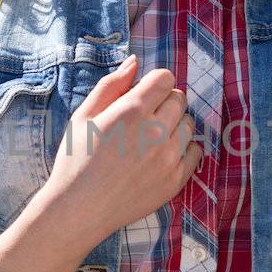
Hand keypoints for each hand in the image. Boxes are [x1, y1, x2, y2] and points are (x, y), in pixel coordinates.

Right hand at [43, 56, 201, 248]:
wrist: (79, 210)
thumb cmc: (75, 160)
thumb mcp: (83, 116)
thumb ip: (111, 85)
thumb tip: (135, 62)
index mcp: (131, 111)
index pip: (165, 78)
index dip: (154, 83)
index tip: (143, 95)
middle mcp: (155, 132)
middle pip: (180, 98)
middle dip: (164, 101)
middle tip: (144, 118)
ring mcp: (168, 158)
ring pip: (188, 124)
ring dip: (174, 125)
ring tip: (151, 139)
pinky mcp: (175, 180)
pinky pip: (196, 152)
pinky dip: (184, 149)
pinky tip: (162, 155)